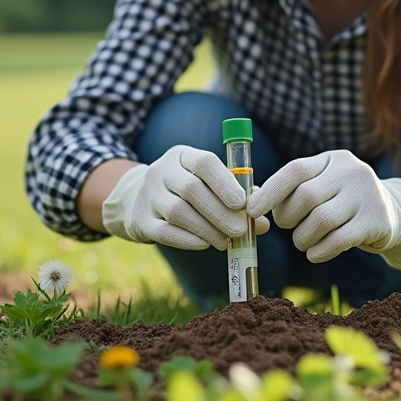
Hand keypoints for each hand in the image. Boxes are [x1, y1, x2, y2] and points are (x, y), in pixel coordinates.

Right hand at [101, 145, 268, 249]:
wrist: (137, 200)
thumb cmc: (186, 192)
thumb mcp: (206, 183)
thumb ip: (236, 198)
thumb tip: (263, 224)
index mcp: (182, 156)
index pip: (203, 162)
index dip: (224, 182)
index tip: (242, 203)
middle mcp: (161, 171)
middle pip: (191, 190)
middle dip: (220, 213)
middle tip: (241, 230)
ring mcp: (148, 195)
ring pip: (179, 212)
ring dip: (208, 229)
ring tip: (226, 241)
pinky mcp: (140, 220)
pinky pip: (165, 232)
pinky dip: (188, 240)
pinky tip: (205, 244)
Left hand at [248, 150, 400, 270]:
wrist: (394, 212)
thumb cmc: (343, 201)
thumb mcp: (323, 186)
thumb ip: (291, 190)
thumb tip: (251, 201)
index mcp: (332, 159)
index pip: (296, 169)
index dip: (271, 191)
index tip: (252, 210)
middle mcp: (352, 171)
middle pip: (306, 197)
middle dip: (288, 218)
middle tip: (288, 228)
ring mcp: (367, 195)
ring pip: (320, 220)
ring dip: (302, 238)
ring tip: (303, 242)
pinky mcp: (377, 221)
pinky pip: (338, 241)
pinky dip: (319, 251)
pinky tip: (315, 253)